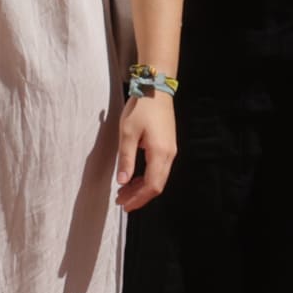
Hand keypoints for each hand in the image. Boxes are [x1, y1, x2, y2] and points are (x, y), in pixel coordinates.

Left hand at [111, 91, 175, 210]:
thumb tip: (122, 182)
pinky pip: (159, 169)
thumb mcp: (127, 133)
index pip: (152, 186)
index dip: (138, 199)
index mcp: (160, 153)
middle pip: (157, 186)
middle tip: (121, 201)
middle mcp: (169, 155)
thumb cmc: (141, 108)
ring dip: (142, 188)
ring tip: (124, 192)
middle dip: (139, 197)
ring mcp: (171, 151)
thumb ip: (126, 159)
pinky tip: (134, 178)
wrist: (156, 88)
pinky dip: (146, 178)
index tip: (123, 205)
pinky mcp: (168, 146)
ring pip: (159, 178)